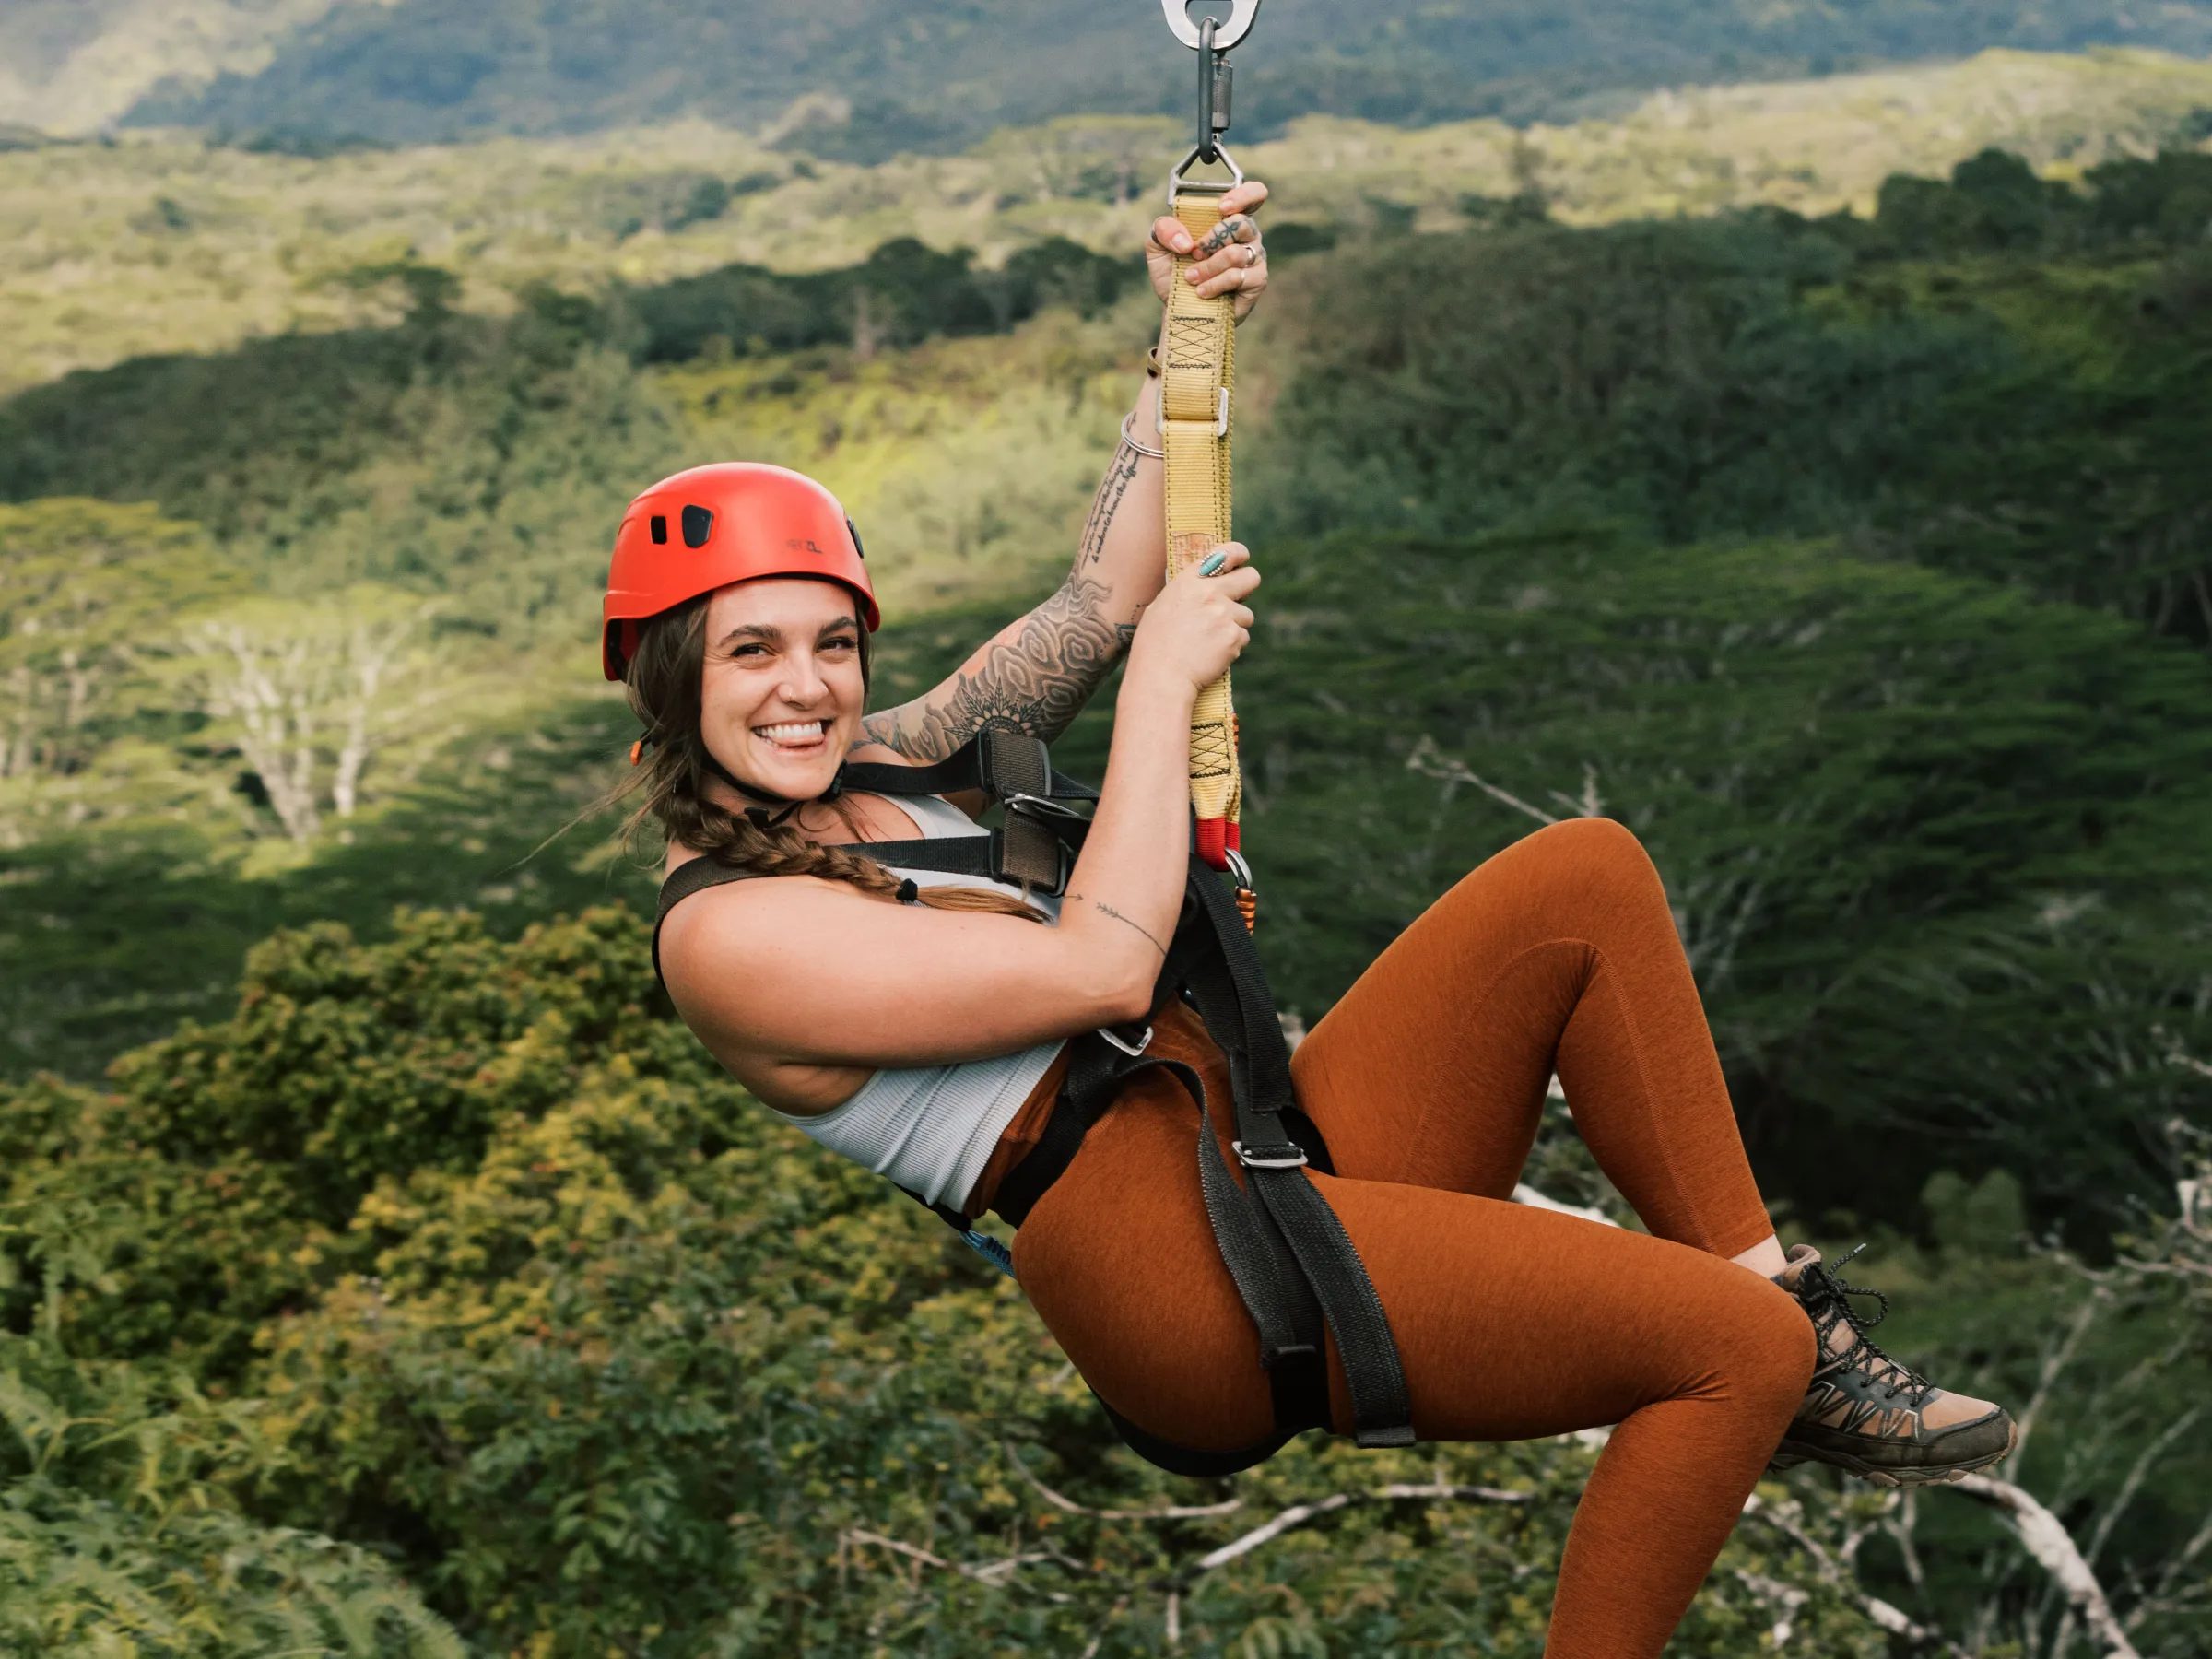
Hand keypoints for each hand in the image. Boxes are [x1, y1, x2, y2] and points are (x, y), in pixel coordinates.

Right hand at [1126, 543, 1259, 695]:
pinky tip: (1211, 655)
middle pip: (1251, 578)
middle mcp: (1209, 593)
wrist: (1161, 678)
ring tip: (1210, 641)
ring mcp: (1224, 615)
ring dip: (1234, 626)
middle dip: (1248, 586)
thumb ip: (1186, 593)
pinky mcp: (1234, 637)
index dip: (1239, 554)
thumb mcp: (1161, 607)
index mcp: (1189, 582)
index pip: (1225, 553)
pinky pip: (1242, 638)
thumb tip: (1203, 586)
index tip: (1242, 559)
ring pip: (1246, 615)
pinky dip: (1232, 647)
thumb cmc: (1154, 646)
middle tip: (1238, 599)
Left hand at [1147, 180, 1270, 321]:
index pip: (1254, 194)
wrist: (1178, 308)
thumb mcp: (1157, 246)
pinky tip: (1202, 291)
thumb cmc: (1173, 272)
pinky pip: (1237, 276)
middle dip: (1211, 240)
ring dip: (1207, 268)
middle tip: (1193, 253)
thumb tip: (1185, 240)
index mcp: (1229, 218)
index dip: (1243, 195)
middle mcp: (1247, 235)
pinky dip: (1214, 284)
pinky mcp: (1256, 281)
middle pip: (1242, 223)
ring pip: (1235, 254)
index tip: (1221, 208)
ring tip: (1191, 278)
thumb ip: (1163, 229)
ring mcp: (1255, 258)